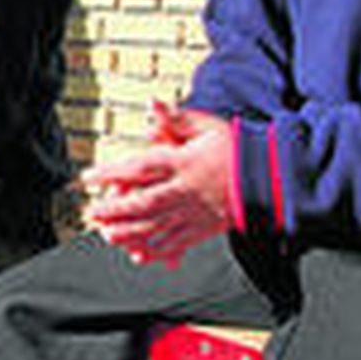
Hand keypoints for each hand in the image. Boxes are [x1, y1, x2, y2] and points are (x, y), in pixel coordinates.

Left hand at [80, 108, 234, 266]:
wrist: (273, 179)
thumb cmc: (236, 149)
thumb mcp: (208, 126)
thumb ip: (177, 118)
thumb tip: (153, 105)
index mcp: (184, 162)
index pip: (140, 167)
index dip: (110, 172)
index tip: (88, 177)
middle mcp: (187, 190)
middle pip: (144, 202)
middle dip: (114, 210)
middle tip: (91, 212)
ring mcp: (195, 213)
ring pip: (157, 227)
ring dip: (128, 233)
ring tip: (106, 234)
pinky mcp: (204, 230)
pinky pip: (176, 244)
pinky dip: (155, 252)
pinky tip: (137, 254)